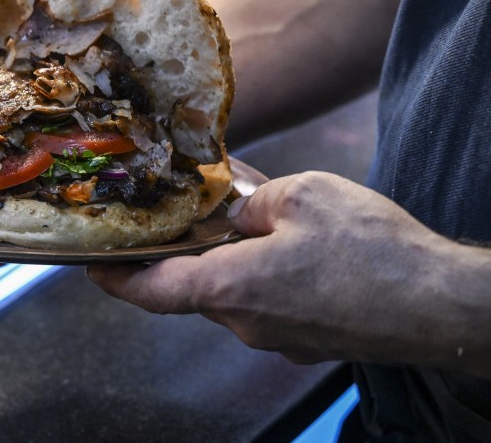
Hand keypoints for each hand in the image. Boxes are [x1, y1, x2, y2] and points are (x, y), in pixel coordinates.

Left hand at [88, 171, 476, 368]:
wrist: (442, 307)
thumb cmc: (373, 252)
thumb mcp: (301, 196)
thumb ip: (251, 201)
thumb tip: (234, 212)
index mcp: (228, 288)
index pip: (147, 290)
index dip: (112, 276)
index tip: (91, 262)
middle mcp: (245, 322)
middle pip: (192, 283)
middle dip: (186, 247)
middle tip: (186, 208)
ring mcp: (278, 336)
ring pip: (233, 290)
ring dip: (229, 256)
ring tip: (246, 214)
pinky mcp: (308, 337)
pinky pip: (268, 300)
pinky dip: (261, 271)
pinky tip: (286, 240)